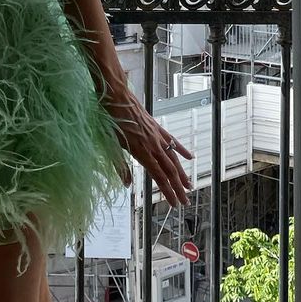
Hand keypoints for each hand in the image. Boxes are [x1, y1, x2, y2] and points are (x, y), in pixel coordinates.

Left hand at [106, 89, 193, 207]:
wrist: (117, 97)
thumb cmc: (110, 121)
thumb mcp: (112, 146)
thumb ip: (120, 166)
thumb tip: (126, 185)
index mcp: (142, 152)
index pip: (159, 177)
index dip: (168, 192)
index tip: (175, 204)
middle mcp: (153, 146)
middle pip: (170, 171)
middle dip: (178, 188)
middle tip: (186, 202)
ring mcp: (157, 136)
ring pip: (173, 158)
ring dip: (182, 173)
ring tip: (189, 185)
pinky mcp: (157, 127)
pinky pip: (172, 141)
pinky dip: (182, 150)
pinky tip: (190, 158)